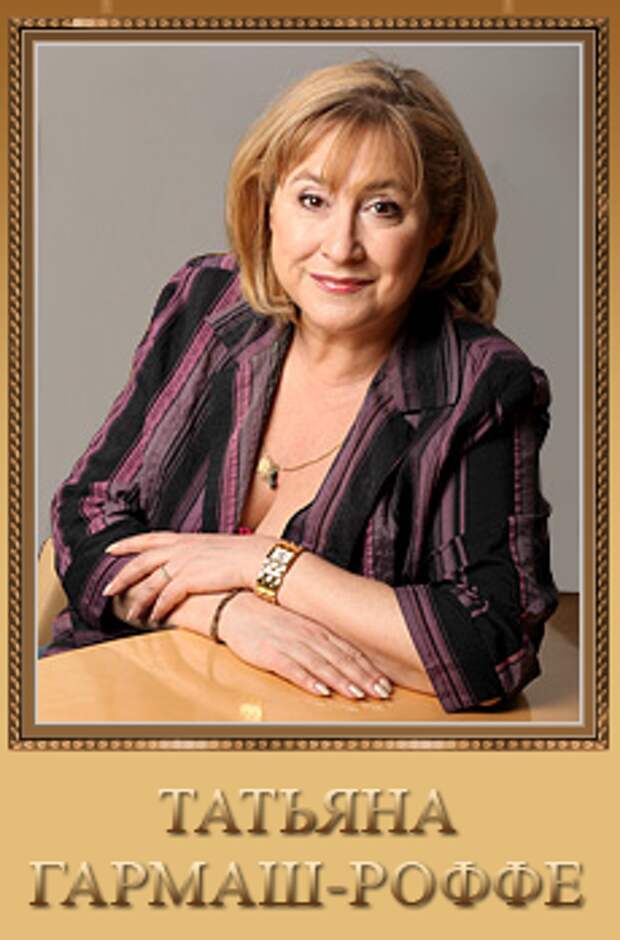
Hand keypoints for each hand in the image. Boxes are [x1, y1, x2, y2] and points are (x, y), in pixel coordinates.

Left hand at [102, 531, 269, 622]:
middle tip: (107, 590)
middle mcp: (179, 548)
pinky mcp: (189, 580)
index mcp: (184, 539)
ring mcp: (183, 563)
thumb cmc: (242, 554)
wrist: (257, 558)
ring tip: (130, 614)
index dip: (128, 543)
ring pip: (149, 584)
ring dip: (138, 601)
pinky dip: (158, 610)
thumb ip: (198, 552)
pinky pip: (166, 598)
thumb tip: (193, 561)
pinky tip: (154, 619)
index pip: (148, 538)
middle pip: (140, 562)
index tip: (111, 548)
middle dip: (122, 577)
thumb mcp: (214, 547)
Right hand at [216, 591, 392, 700]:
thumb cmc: (270, 619)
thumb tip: (347, 659)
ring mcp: (289, 643)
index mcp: (318, 629)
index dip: (370, 669)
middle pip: (341, 659)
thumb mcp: (301, 625)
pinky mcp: (270, 652)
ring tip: (359, 695)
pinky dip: (308, 680)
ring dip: (341, 680)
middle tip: (382, 693)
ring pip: (322, 665)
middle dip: (364, 678)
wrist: (235, 607)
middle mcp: (308, 635)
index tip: (387, 684)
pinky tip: (321, 691)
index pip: (350, 651)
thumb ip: (322, 640)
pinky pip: (292, 668)